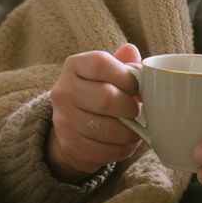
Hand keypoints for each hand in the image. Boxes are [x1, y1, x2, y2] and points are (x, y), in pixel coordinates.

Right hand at [47, 44, 143, 179]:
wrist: (72, 124)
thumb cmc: (98, 92)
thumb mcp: (108, 73)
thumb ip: (123, 63)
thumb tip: (131, 51)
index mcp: (74, 66)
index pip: (101, 64)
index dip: (126, 76)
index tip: (138, 86)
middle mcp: (63, 91)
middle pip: (106, 98)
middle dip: (130, 107)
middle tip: (137, 110)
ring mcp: (64, 120)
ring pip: (107, 128)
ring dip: (130, 132)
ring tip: (135, 128)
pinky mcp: (70, 145)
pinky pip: (105, 150)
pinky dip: (122, 149)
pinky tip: (124, 142)